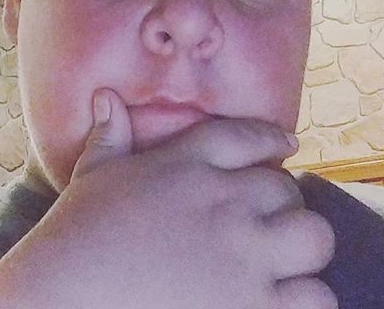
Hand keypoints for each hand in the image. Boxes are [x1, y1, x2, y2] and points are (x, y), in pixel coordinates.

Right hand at [24, 89, 336, 308]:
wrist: (68, 291)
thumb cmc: (77, 232)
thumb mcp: (94, 172)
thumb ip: (110, 133)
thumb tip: (105, 95)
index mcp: (187, 164)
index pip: (246, 137)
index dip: (272, 138)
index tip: (287, 143)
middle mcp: (223, 201)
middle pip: (287, 189)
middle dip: (283, 204)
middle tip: (270, 220)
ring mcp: (242, 255)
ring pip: (313, 238)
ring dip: (301, 249)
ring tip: (284, 261)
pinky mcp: (252, 306)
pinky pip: (315, 297)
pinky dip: (306, 298)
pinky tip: (280, 300)